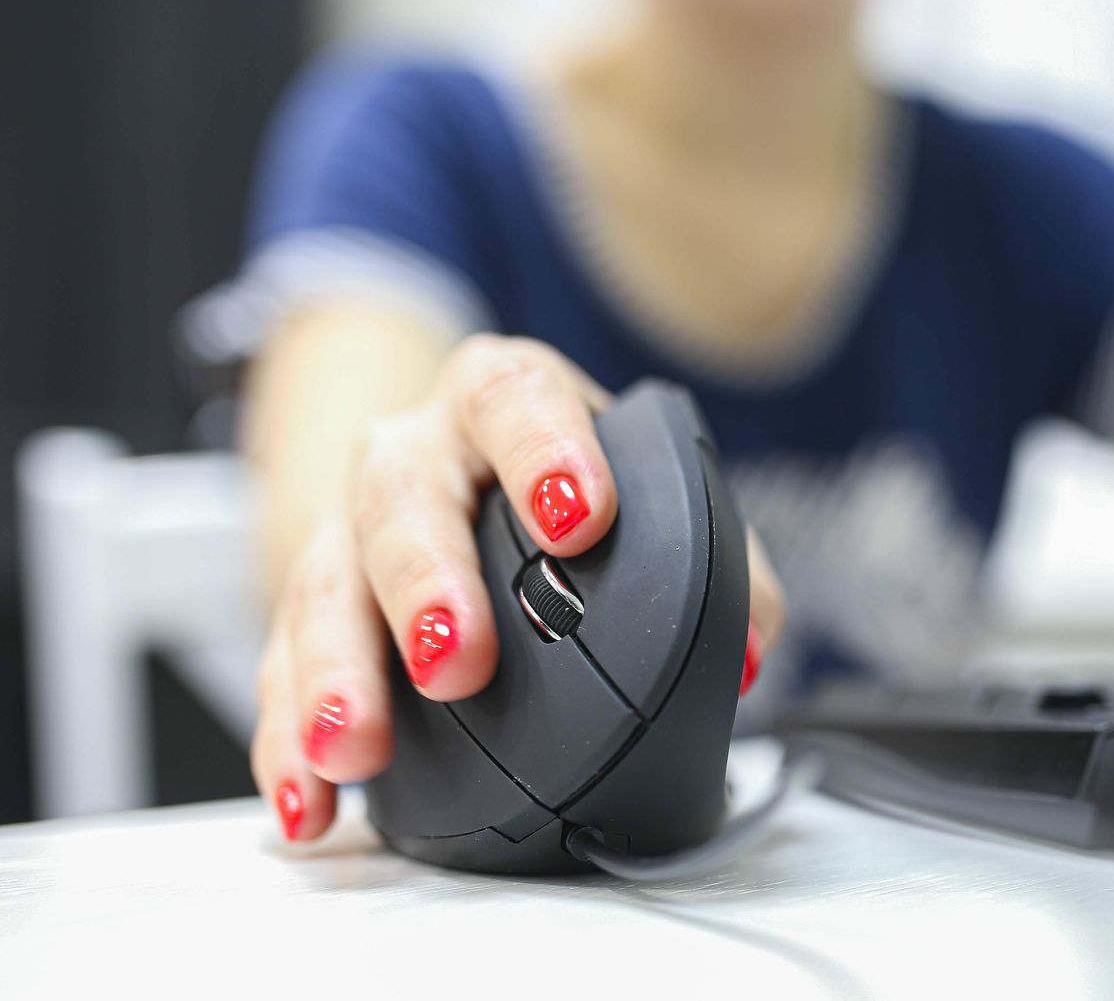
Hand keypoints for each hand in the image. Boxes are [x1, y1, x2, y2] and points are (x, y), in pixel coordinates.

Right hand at [250, 335, 785, 841]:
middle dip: (425, 582)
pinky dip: (289, 743)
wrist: (486, 476)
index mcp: (507, 398)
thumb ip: (725, 566)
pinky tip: (309, 800)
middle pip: (402, 497)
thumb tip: (747, 648)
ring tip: (357, 746)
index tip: (577, 516)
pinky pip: (282, 670)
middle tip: (454, 658)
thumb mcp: (656, 497)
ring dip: (337, 675)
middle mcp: (417, 451)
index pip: (518, 397)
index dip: (544, 452)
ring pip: (324, 587)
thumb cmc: (577, 492)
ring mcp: (351, 525)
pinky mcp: (310, 606)